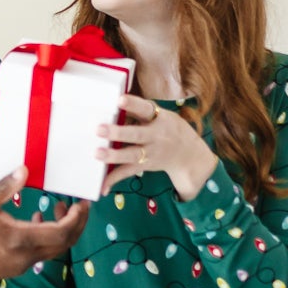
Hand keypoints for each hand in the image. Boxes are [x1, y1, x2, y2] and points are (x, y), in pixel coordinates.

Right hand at [0, 168, 89, 282]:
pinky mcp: (15, 267)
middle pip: (64, 243)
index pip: (61, 232)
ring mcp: (21, 264)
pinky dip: (46, 236)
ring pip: (53, 249)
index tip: (81, 203)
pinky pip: (40, 253)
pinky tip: (35, 220)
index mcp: (21, 240)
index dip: (76, 218)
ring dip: (61, 230)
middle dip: (76, 224)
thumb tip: (24, 169)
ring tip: (58, 208)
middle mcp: (26, 256)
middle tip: (79, 206)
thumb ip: (5, 187)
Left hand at [97, 93, 217, 198]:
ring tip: (98, 153)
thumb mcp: (160, 115)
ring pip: (132, 155)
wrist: (189, 154)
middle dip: (118, 132)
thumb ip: (139, 112)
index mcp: (159, 118)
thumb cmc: (168, 128)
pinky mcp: (145, 166)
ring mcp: (151, 153)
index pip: (145, 109)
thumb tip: (112, 107)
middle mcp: (156, 136)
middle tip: (99, 129)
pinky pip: (128, 172)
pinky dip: (114, 179)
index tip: (120, 100)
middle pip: (137, 134)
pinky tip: (102, 186)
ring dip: (114, 155)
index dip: (133, 104)